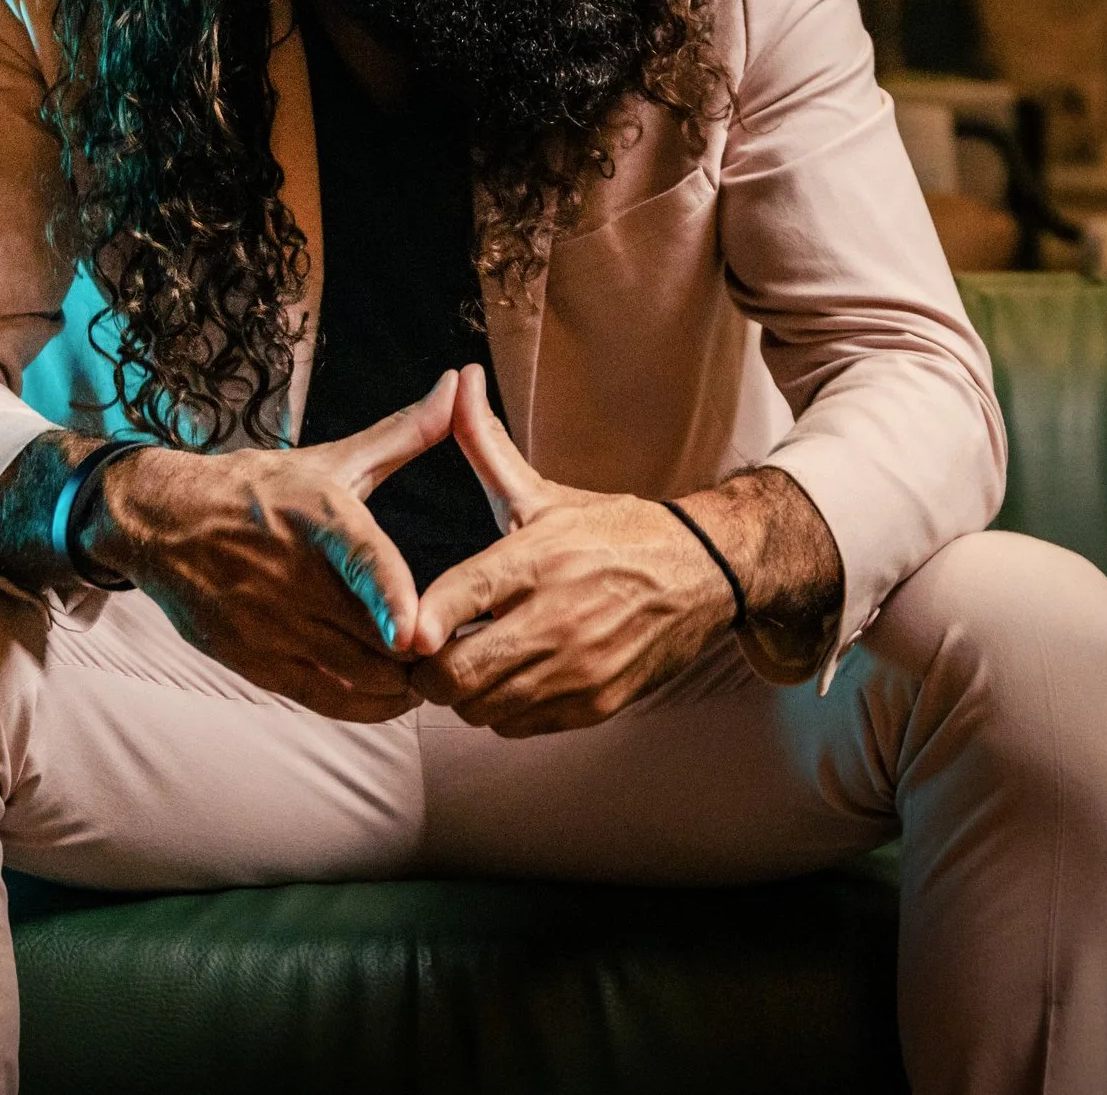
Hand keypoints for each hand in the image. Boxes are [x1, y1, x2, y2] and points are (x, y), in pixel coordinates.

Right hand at [85, 371, 457, 722]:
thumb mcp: (329, 459)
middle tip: (462, 654)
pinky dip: (364, 705)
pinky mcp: (253, 658)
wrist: (162, 522)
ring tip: (430, 675)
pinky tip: (389, 697)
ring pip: (353, 672)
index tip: (412, 632)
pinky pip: (321, 697)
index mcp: (317, 513)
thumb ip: (403, 435)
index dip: (386, 596)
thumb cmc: (257, 488)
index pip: (357, 559)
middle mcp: (291, 571)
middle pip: (370, 632)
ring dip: (400, 683)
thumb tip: (457, 385)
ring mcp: (268, 620)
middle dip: (422, 652)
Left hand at [407, 365, 734, 735]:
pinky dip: (500, 710)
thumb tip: (459, 379)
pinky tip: (507, 678)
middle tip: (429, 646)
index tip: (405, 620)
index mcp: (534, 560)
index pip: (448, 605)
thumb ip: (486, 445)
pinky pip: (517, 726)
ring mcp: (577, 669)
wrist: (702, 574)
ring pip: (480, 708)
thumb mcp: (543, 492)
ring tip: (468, 659)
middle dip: (428, 666)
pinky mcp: (594, 704)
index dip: (414, 621)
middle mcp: (555, 619)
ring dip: (463, 691)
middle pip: (453, 674)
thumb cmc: (608, 531)